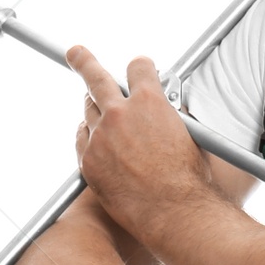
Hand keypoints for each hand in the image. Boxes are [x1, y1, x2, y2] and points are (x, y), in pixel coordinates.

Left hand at [67, 45, 208, 237]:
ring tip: (99, 109)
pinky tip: (97, 140)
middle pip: (95, 77)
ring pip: (88, 111)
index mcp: (149, 102)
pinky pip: (82, 139)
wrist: (173, 212)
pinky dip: (89, 136)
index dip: (140, 67)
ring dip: (94, 108)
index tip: (137, 68)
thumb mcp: (189, 135)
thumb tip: (169, 113)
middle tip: (75, 53)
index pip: (137, 67)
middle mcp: (120, 114)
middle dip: (84, 60)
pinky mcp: (89, 160)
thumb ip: (171, 116)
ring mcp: (100, 137)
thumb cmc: (187, 180)